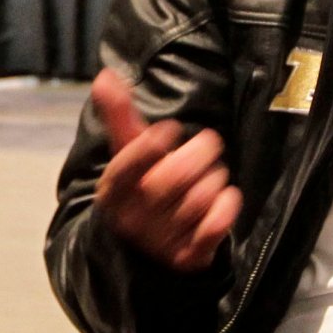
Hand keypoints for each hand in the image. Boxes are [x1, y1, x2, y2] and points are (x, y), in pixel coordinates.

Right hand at [89, 68, 240, 271]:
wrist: (145, 252)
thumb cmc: (141, 187)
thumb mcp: (127, 153)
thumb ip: (119, 116)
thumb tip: (105, 75)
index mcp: (113, 191)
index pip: (127, 167)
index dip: (150, 145)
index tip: (170, 130)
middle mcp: (133, 219)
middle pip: (174, 177)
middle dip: (200, 154)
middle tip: (208, 146)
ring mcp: (161, 241)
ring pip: (200, 198)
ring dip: (215, 179)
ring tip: (210, 177)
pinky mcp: (188, 257)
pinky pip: (216, 226)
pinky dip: (227, 207)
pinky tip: (224, 199)